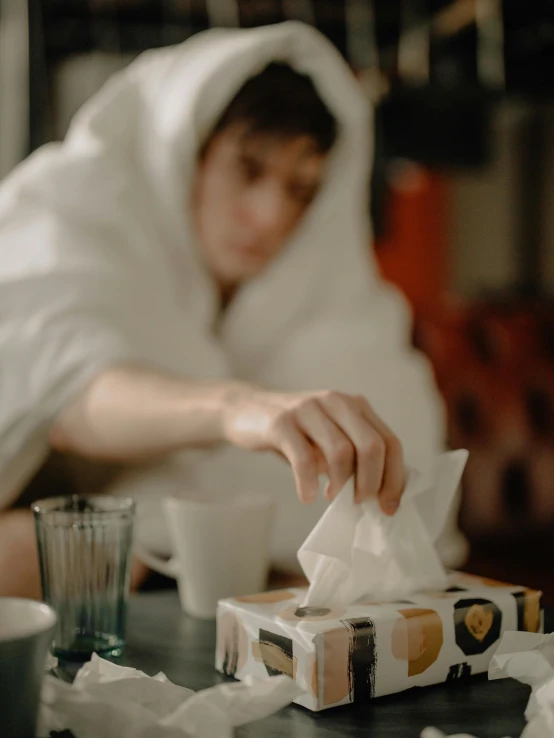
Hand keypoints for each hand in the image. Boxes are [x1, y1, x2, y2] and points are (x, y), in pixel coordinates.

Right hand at [222, 388, 404, 513]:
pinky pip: (303, 459)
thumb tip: (381, 494)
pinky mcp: (281, 422)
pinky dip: (308, 484)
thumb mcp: (329, 438)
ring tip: (331, 497)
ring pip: (341, 452)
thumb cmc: (295, 433)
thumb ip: (354, 455)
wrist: (246, 410)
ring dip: (341, 484)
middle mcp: (336, 401)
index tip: (388, 507)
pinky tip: (307, 495)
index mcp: (355, 406)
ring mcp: (308, 409)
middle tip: (358, 503)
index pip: (389, 442)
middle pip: (371, 446)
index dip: (394, 478)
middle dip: (371, 483)